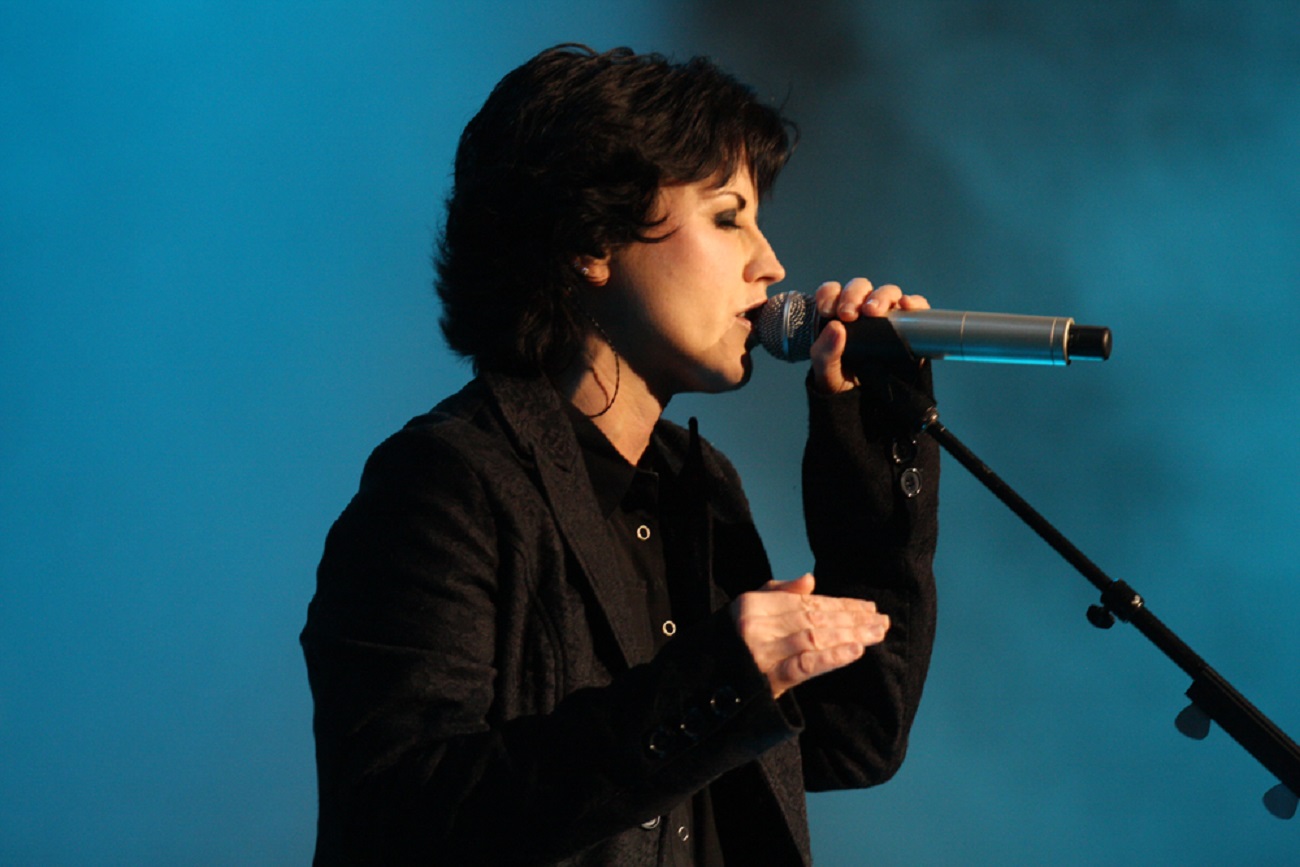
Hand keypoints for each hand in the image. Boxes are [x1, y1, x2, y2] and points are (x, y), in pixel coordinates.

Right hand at [730, 573, 889, 697]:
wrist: (700, 685)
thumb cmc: (727, 646)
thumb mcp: (745, 612)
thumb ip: (777, 594)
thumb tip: (810, 580)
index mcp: (752, 604)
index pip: (806, 603)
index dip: (839, 604)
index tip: (867, 607)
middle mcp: (757, 625)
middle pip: (815, 619)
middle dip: (851, 619)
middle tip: (881, 621)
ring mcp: (762, 652)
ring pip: (815, 638)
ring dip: (850, 635)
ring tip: (876, 633)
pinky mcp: (767, 678)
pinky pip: (805, 665)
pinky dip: (832, 658)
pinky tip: (855, 652)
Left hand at [809, 278, 929, 393]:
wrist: (865, 404)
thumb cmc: (841, 381)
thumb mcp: (826, 371)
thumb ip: (825, 352)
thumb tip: (836, 327)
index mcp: (838, 314)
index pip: (833, 291)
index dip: (830, 294)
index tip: (827, 310)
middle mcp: (863, 310)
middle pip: (860, 287)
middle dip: (853, 295)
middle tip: (849, 313)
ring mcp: (888, 316)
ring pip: (888, 292)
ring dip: (881, 296)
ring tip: (873, 312)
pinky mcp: (910, 326)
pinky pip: (916, 306)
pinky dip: (914, 302)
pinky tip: (906, 306)